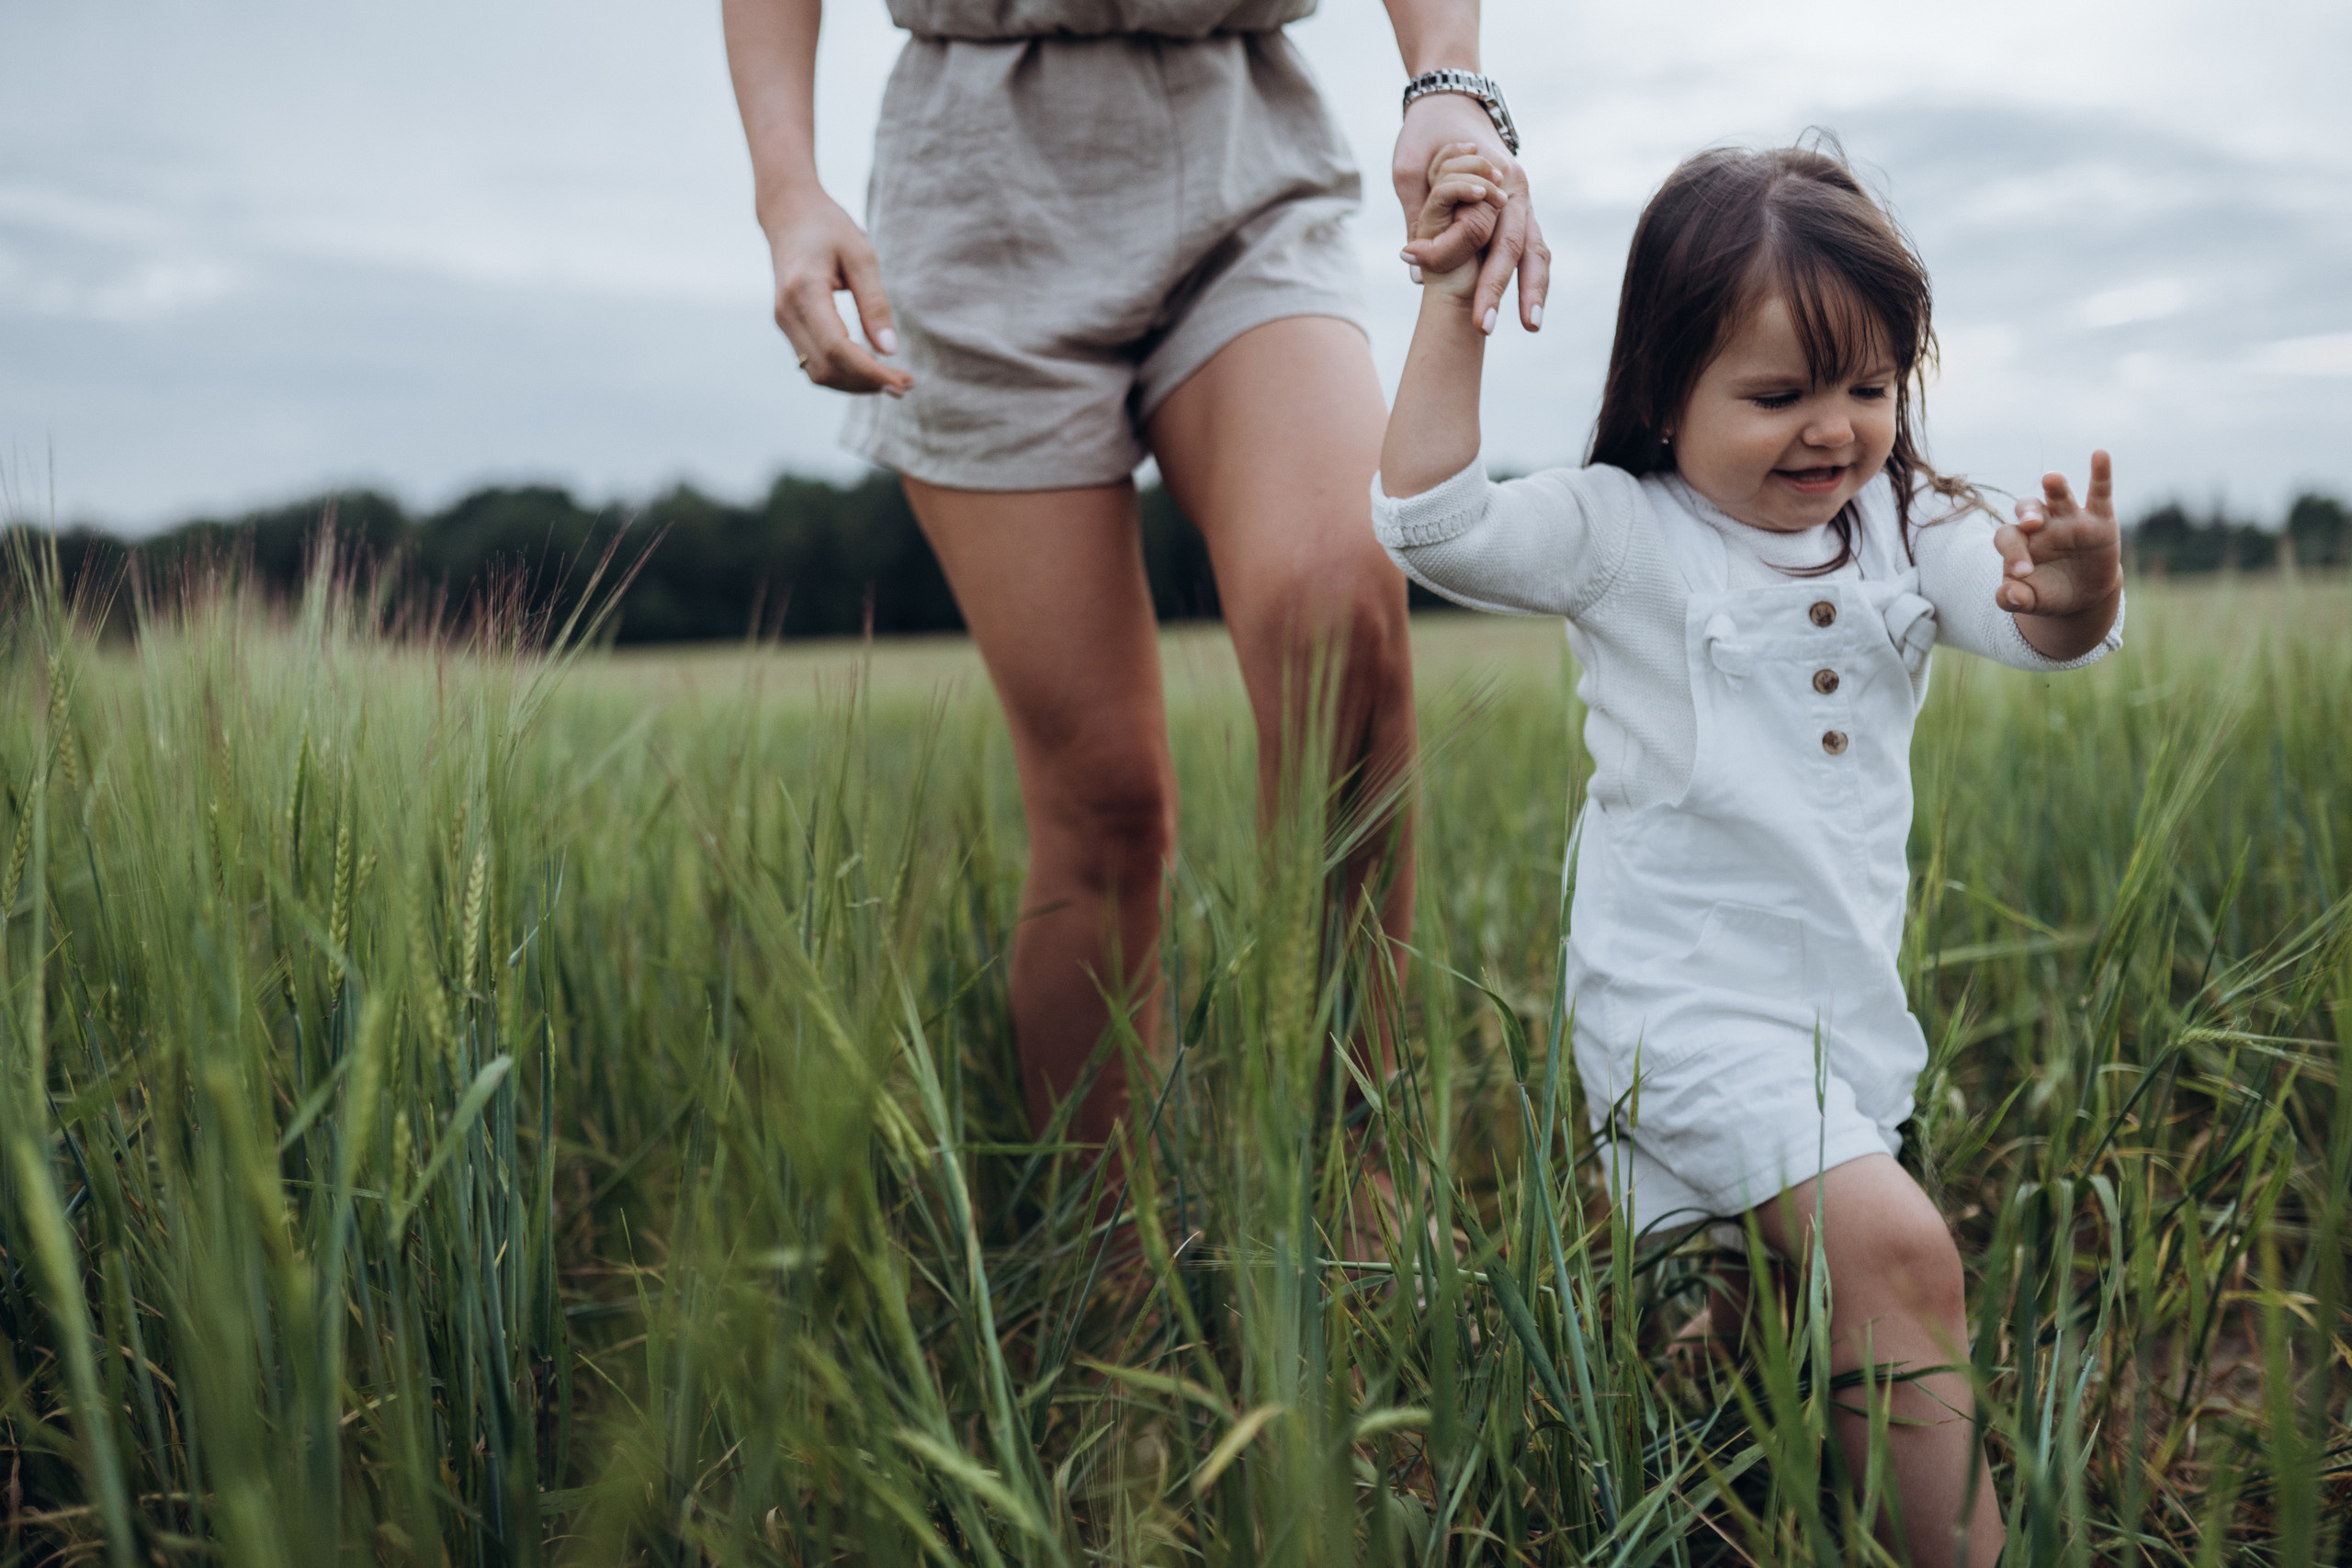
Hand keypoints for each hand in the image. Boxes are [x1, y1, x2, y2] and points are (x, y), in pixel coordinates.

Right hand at [763, 192, 910, 395]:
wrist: (788, 213)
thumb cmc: (828, 228)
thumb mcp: (861, 256)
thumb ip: (875, 303)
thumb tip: (890, 350)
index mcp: (804, 291)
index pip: (837, 348)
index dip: (870, 373)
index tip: (904, 382)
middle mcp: (787, 312)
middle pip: (826, 368)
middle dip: (866, 383)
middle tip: (906, 385)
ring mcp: (783, 322)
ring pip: (817, 373)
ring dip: (855, 384)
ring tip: (892, 380)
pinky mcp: (788, 326)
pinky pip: (814, 363)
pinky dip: (843, 373)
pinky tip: (870, 370)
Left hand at [1392, 92, 1547, 334]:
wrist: (1451, 101)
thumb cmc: (1426, 135)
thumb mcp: (1409, 170)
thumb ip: (1416, 217)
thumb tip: (1415, 275)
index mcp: (1493, 174)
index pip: (1482, 228)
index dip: (1462, 260)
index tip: (1436, 285)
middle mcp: (1517, 189)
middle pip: (1518, 245)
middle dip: (1503, 290)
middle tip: (1485, 328)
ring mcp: (1525, 201)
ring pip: (1537, 250)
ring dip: (1534, 290)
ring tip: (1530, 325)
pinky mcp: (1523, 213)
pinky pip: (1535, 249)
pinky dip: (1534, 279)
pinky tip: (1531, 311)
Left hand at [1993, 451, 2122, 616]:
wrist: (2082, 595)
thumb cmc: (2049, 593)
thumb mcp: (2031, 602)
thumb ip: (2014, 599)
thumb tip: (2009, 595)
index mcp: (2019, 541)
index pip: (2008, 537)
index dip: (2012, 553)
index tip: (2023, 574)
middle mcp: (2040, 524)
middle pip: (2028, 508)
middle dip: (2028, 512)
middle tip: (2030, 522)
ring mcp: (2069, 518)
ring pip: (2058, 496)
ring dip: (2055, 486)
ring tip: (2052, 479)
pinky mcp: (2099, 519)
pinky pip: (2099, 492)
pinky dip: (2100, 473)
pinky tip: (2100, 454)